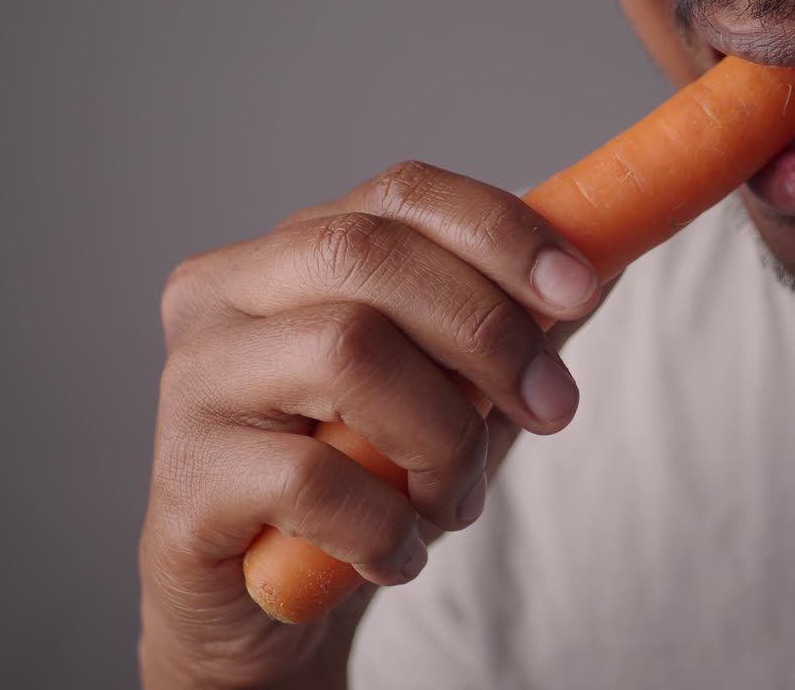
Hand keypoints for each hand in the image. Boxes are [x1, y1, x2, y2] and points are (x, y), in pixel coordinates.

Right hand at [139, 162, 603, 687]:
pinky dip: (388, 524)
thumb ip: (508, 321)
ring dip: (443, 438)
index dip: (501, 232)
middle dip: (490, 333)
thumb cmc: (365, 473)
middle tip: (553, 408)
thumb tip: (606, 255)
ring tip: (455, 499)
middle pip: (372, 256)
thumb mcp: (450, 387)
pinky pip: (314, 478)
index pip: (402, 195)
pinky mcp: (187, 475)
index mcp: (291, 250)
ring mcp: (196, 379)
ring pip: (349, 351)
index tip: (579, 289)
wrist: (267, 600)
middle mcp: (226, 293)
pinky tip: (400, 553)